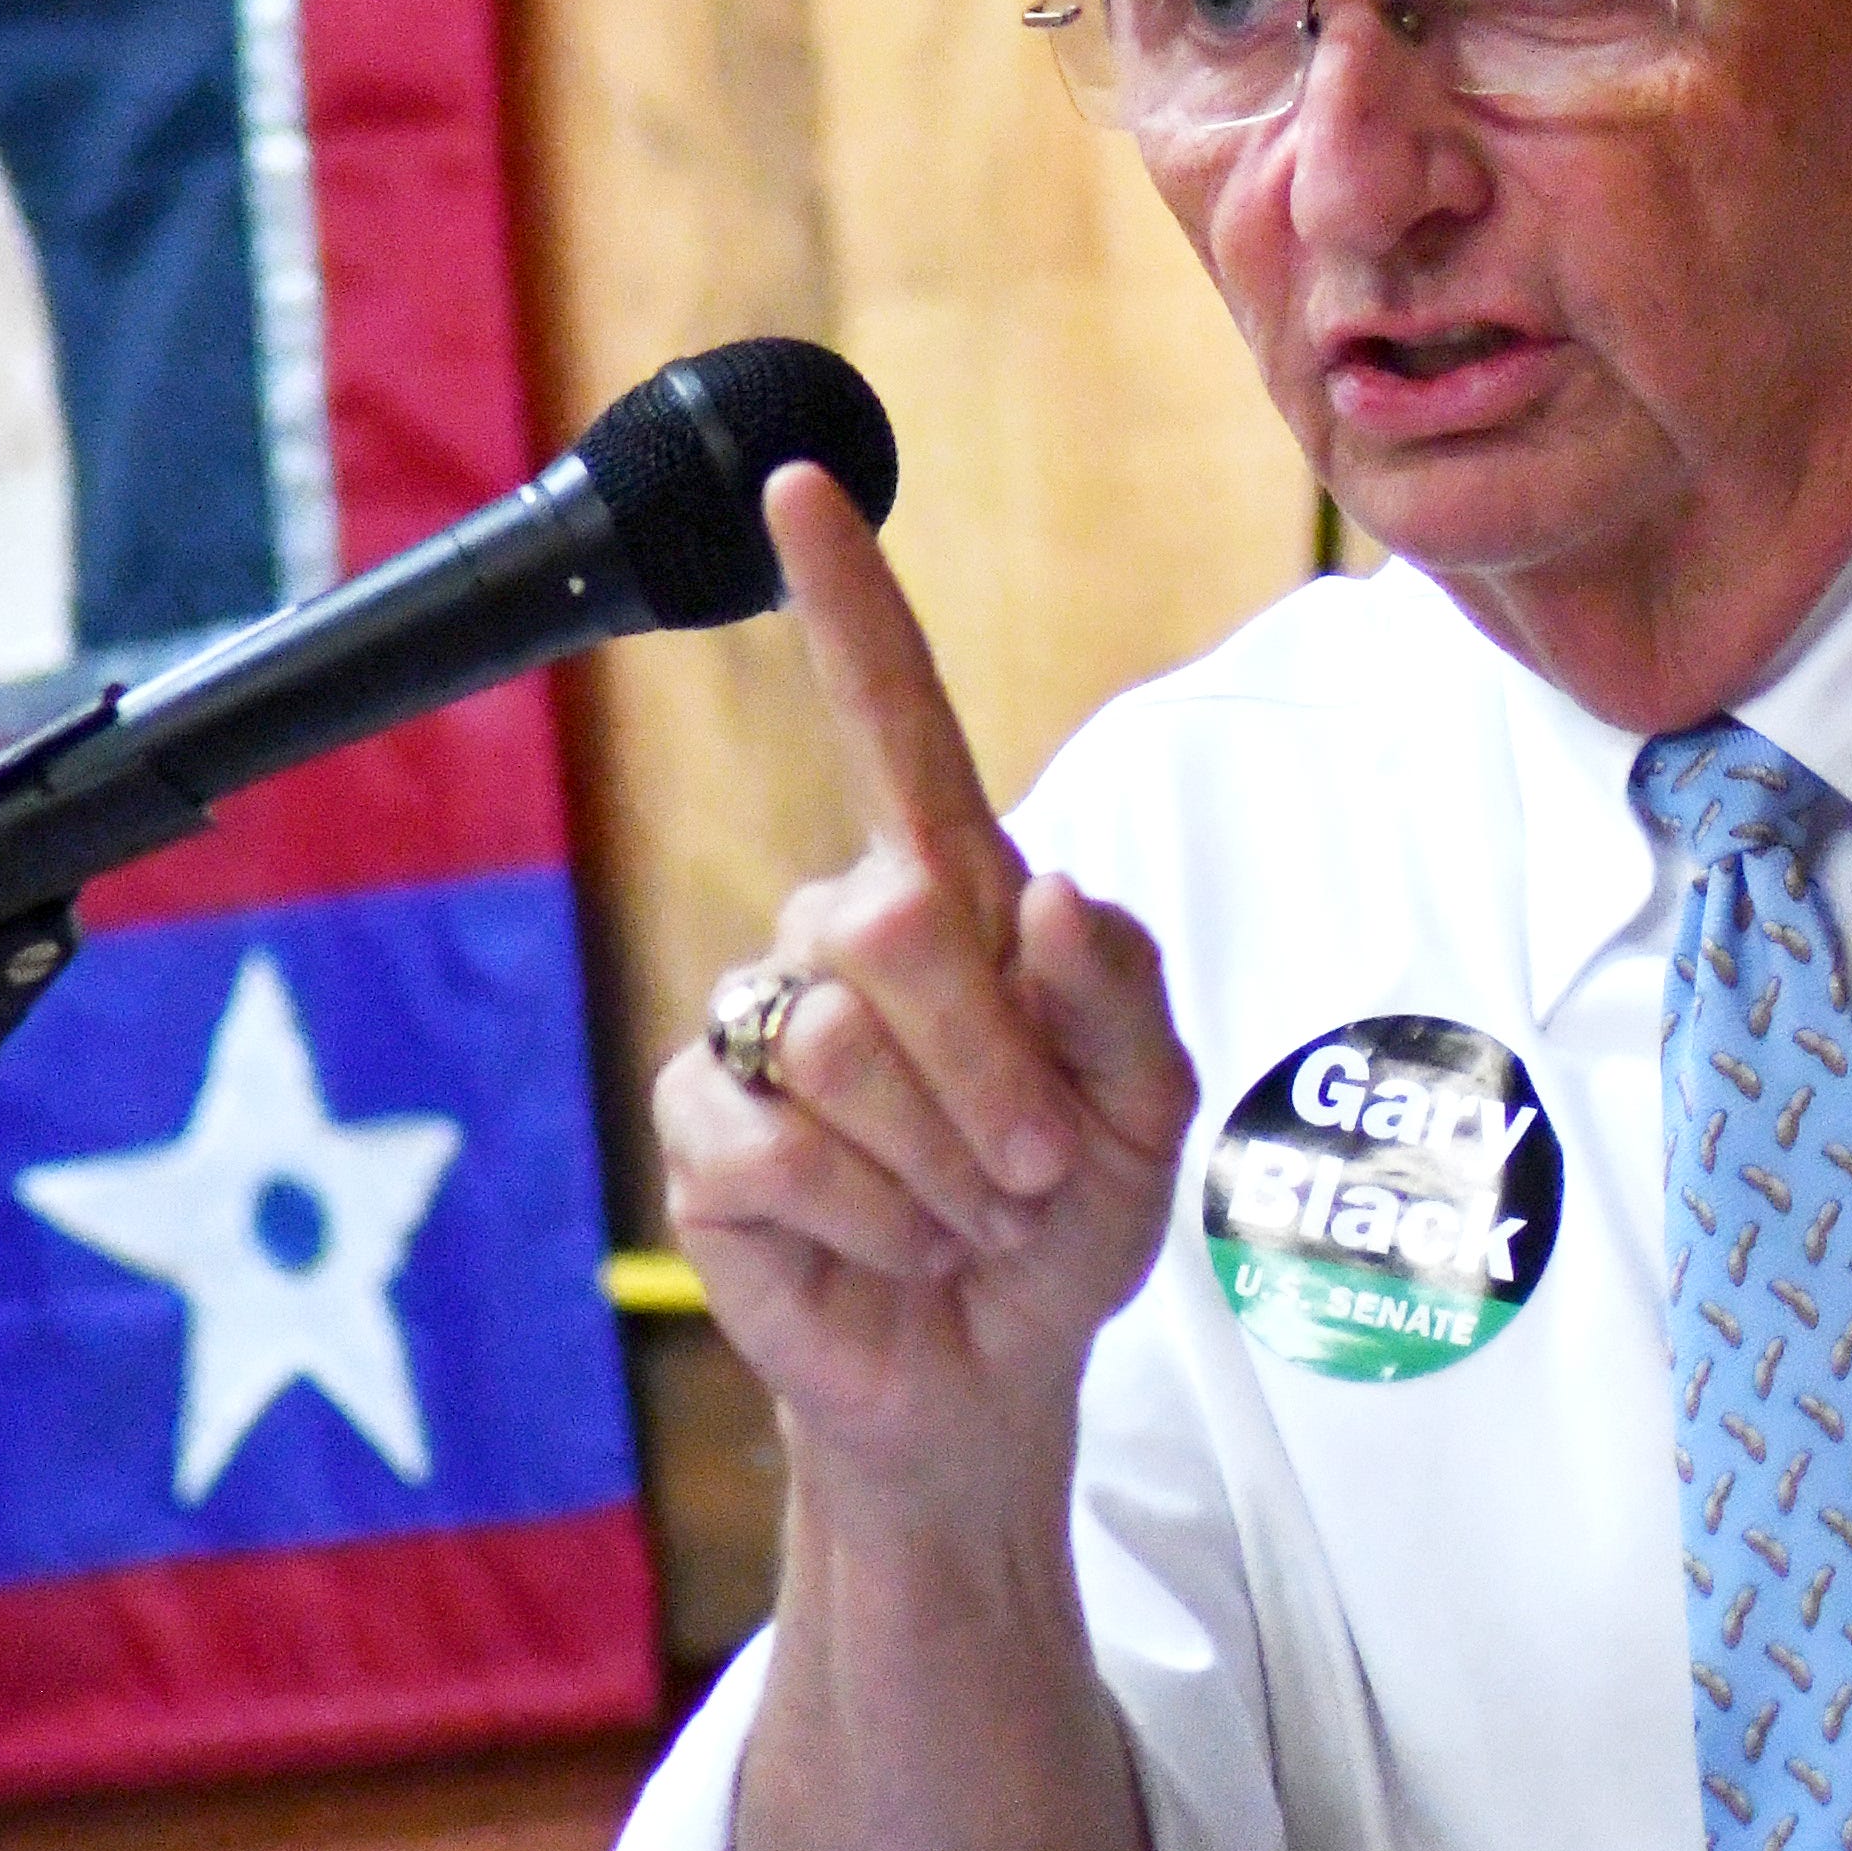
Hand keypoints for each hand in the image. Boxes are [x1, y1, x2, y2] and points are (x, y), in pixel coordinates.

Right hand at [654, 464, 1198, 1539]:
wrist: (991, 1367)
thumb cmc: (1069, 1212)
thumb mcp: (1151, 1106)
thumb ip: (1120, 992)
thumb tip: (1042, 889)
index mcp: (954, 889)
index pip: (894, 719)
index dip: (847, 603)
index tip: (802, 483)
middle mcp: (837, 929)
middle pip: (897, 926)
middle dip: (994, 1071)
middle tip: (1034, 1165)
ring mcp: (753, 1023)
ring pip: (839, 1049)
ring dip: (943, 1164)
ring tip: (965, 1212)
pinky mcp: (700, 1128)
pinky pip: (778, 1145)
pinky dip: (869, 1216)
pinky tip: (886, 1245)